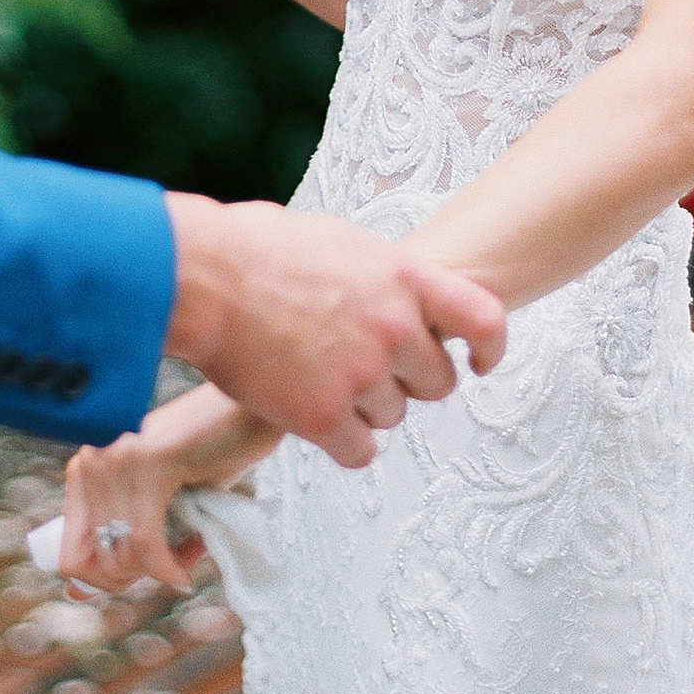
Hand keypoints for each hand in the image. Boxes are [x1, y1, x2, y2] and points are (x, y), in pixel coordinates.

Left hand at [59, 385, 266, 594]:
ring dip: (160, 570)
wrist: (249, 406)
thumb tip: (78, 593)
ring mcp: (118, 459)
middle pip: (91, 565)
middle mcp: (93, 462)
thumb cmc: (209, 452)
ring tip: (190, 551)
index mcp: (88, 468)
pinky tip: (186, 568)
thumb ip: (123, 532)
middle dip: (134, 579)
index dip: (102, 582)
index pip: (69, 554)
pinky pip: (147, 541)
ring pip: (122, 555)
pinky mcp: (150, 462)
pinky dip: (168, 568)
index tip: (140, 578)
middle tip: (169, 566)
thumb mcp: (158, 496)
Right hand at [163, 194, 507, 467]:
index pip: (482, 317)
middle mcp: (393, 327)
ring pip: (392, 416)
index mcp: (401, 276)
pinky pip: (360, 451)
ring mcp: (361, 374)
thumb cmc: (254, 248)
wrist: (202, 277)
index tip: (479, 363)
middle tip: (369, 370)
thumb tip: (390, 293)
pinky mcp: (325, 416)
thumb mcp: (337, 241)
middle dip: (409, 382)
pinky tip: (313, 417)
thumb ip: (378, 275)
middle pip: (437, 383)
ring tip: (318, 377)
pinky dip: (342, 442)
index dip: (490, 347)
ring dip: (364, 408)